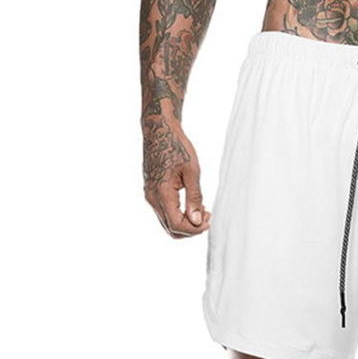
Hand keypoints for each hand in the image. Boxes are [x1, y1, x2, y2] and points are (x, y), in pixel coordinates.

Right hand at [142, 114, 210, 238]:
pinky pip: (164, 213)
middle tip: (206, 216)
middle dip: (191, 229)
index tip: (208, 220)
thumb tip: (196, 221)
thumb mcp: (192, 171)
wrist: (158, 129)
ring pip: (167, 223)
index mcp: (162, 193)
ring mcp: (149, 196)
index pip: (177, 225)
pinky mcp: (151, 192)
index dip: (194, 229)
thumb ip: (194, 198)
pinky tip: (191, 204)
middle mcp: (152, 198)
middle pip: (171, 229)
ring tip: (201, 209)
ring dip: (185, 223)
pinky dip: (178, 215)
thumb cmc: (176, 146)